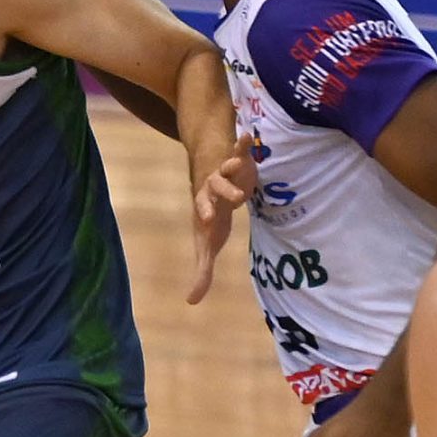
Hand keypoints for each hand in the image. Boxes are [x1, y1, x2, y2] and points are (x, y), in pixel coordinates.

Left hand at [187, 133, 258, 305]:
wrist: (210, 179)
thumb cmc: (211, 214)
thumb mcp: (208, 242)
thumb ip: (202, 270)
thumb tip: (190, 301)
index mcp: (206, 206)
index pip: (203, 210)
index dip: (205, 213)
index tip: (207, 220)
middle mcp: (213, 188)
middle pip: (215, 188)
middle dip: (223, 191)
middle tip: (235, 198)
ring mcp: (225, 172)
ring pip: (228, 168)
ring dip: (233, 165)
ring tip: (239, 163)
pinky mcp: (239, 160)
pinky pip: (240, 150)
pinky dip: (243, 144)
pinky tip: (246, 135)